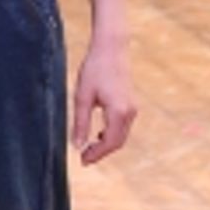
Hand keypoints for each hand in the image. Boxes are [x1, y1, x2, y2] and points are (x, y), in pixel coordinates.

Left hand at [71, 41, 137, 165]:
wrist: (111, 48)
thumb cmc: (94, 69)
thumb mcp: (82, 97)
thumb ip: (80, 123)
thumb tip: (77, 146)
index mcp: (118, 111)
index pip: (109, 142)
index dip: (96, 155)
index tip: (82, 161)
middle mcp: (129, 111)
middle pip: (117, 142)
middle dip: (101, 152)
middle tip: (84, 158)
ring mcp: (132, 107)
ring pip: (121, 135)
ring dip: (107, 144)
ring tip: (89, 148)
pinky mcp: (131, 103)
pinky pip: (123, 126)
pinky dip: (112, 134)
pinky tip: (98, 133)